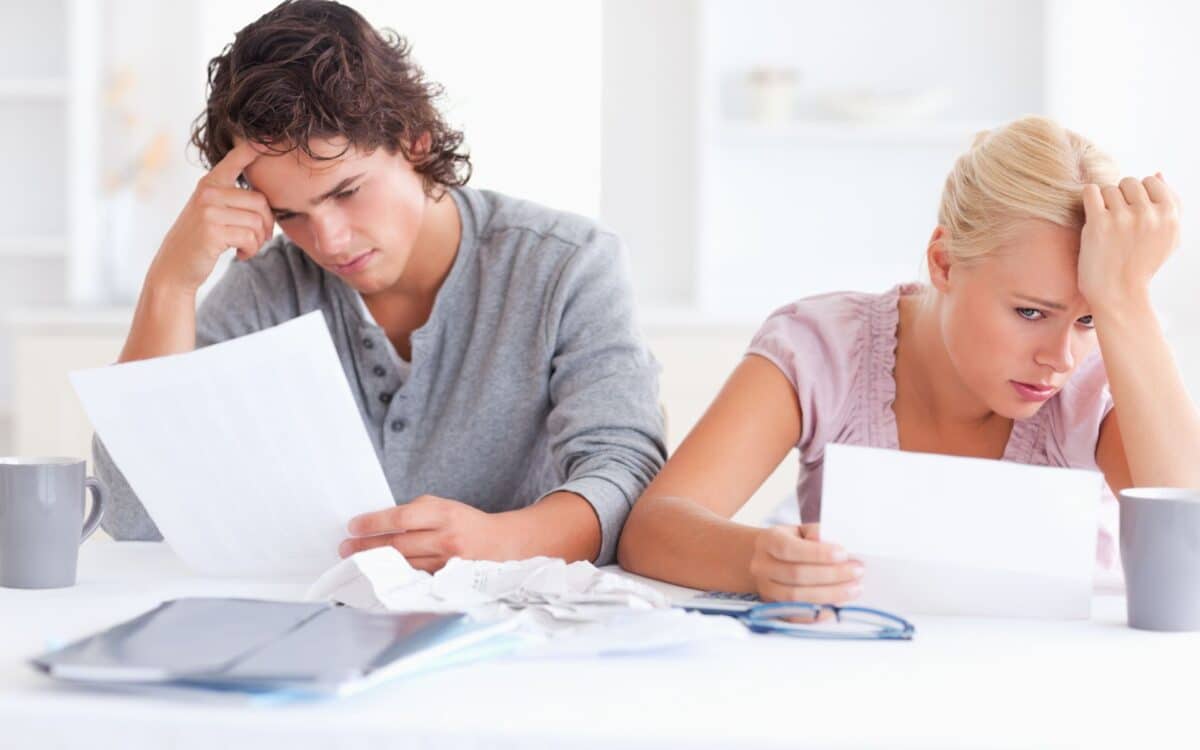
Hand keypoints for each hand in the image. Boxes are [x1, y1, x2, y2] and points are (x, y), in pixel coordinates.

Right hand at [148, 140, 274, 293]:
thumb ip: (231, 200)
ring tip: (246, 248)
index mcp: (209, 184)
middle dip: (266, 225)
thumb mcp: (210, 213)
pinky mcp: (212, 230)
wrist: (174, 269)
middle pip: (260, 201)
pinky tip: (240, 255)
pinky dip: (251, 250)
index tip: (268, 138)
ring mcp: (208, 210)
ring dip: (258, 241)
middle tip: (258, 239)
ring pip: (257, 221)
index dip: (254, 148)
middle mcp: (208, 192)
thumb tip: (268, 202)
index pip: (235, 159)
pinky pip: (250, 237)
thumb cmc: (199, 242)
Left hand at [339, 495, 504, 571]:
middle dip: (367, 546)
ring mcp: (447, 563)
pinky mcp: (447, 581)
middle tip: (345, 548)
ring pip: (403, 564)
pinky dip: (395, 576)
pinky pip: (415, 578)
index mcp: (445, 514)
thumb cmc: (468, 524)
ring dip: (376, 564)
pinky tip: (379, 576)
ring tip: (355, 562)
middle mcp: (446, 539)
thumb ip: (417, 512)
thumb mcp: (446, 507)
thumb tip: (381, 525)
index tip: (353, 526)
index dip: (373, 523)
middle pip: (397, 544)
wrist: (502, 545)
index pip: (401, 518)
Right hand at [749, 524, 863, 603]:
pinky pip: (796, 616)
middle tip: (857, 572)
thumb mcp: (801, 531)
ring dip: (829, 594)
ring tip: (854, 589)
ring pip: (797, 597)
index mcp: (769, 541)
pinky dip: (817, 614)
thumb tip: (835, 548)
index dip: (818, 553)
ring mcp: (766, 589)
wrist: (765, 559)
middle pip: (796, 574)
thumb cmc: (790, 542)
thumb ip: (817, 534)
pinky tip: (836, 608)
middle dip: (832, 575)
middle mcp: (762, 566)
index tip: (843, 554)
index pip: (791, 549)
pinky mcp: (773, 607)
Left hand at [1078, 173, 1179, 310]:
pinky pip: (1090, 192)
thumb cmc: (1142, 265)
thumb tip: (1158, 173)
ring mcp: (1123, 217)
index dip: (1139, 194)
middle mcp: (1148, 213)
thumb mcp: (1169, 237)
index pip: (1151, 180)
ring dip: (1103, 203)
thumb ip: (1170, 204)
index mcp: (1169, 214)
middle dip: (1121, 197)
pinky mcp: (1099, 223)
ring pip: (1109, 188)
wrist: (1118, 294)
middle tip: (1117, 220)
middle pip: (1128, 182)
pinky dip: (1089, 199)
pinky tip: (1091, 214)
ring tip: (1106, 224)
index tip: (1133, 213)